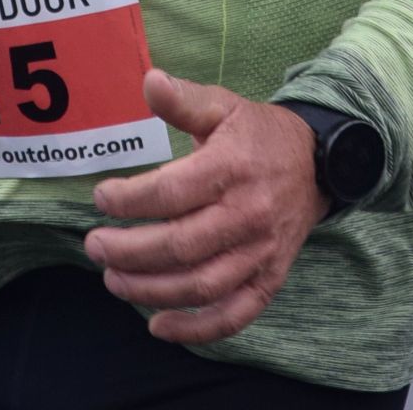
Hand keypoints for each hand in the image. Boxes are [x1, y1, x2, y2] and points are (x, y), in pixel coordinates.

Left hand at [81, 68, 323, 343]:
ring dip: (149, 290)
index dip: (128, 201)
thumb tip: (148, 80)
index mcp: (231, 169)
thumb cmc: (258, 136)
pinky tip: (158, 326)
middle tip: (94, 246)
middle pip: (178, 246)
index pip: (169, 194)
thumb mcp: (223, 106)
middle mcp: (247, 215)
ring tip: (113, 280)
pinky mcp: (270, 279)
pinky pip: (233, 315)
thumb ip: (184, 99)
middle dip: (127, 251)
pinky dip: (196, 330)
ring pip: (199, 285)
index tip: (101, 198)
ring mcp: (261, 253)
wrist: (318, 164)